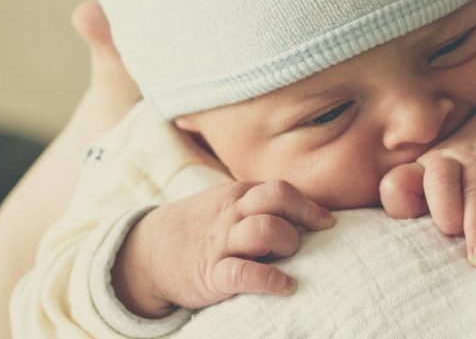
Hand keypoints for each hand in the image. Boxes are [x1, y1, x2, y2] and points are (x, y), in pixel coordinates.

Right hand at [111, 180, 335, 315]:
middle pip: (277, 197)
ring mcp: (221, 242)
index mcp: (239, 195)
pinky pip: (244, 274)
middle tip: (309, 238)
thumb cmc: (203, 228)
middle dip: (301, 217)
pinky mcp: (211, 274)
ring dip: (286, 242)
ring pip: (264, 229)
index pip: (282, 189)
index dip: (309, 207)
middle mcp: (231, 213)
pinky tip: (285, 286)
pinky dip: (270, 280)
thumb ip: (261, 204)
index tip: (327, 223)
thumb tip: (310, 214)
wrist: (149, 251)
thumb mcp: (227, 204)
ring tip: (289, 259)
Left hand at [379, 92, 475, 264]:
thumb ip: (423, 208)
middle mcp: (448, 161)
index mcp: (423, 170)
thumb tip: (419, 248)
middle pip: (440, 181)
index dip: (401, 204)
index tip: (414, 229)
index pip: (398, 184)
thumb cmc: (464, 169)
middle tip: (454, 242)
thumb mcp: (438, 183)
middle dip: (446, 212)